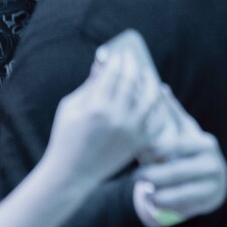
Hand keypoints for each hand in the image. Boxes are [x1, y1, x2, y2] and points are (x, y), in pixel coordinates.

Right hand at [43, 51, 155, 188]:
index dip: (119, 61)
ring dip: (151, 83)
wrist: (71, 173)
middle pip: (133, 82)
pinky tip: (156, 97)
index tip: (121, 54)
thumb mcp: (70, 108)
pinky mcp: (140, 142)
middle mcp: (117, 118)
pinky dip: (159, 106)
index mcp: (96, 107)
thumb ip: (89, 85)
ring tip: (147, 75)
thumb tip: (104, 63)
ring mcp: (131, 130)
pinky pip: (158, 119)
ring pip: (151, 98)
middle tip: (134, 59)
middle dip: (134, 66)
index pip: (114, 74)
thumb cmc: (66, 136)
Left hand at [135, 88, 226, 222]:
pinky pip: (186, 208)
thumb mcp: (185, 132)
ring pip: (181, 193)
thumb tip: (160, 87)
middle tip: (135, 177)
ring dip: (159, 195)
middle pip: (178, 171)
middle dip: (154, 175)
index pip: (178, 146)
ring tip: (146, 194)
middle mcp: (214, 163)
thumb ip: (172, 114)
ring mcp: (215, 184)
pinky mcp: (211, 202)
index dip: (158, 151)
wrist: (214, 178)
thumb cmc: (191, 152)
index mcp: (206, 144)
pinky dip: (171, 208)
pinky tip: (158, 205)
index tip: (142, 153)